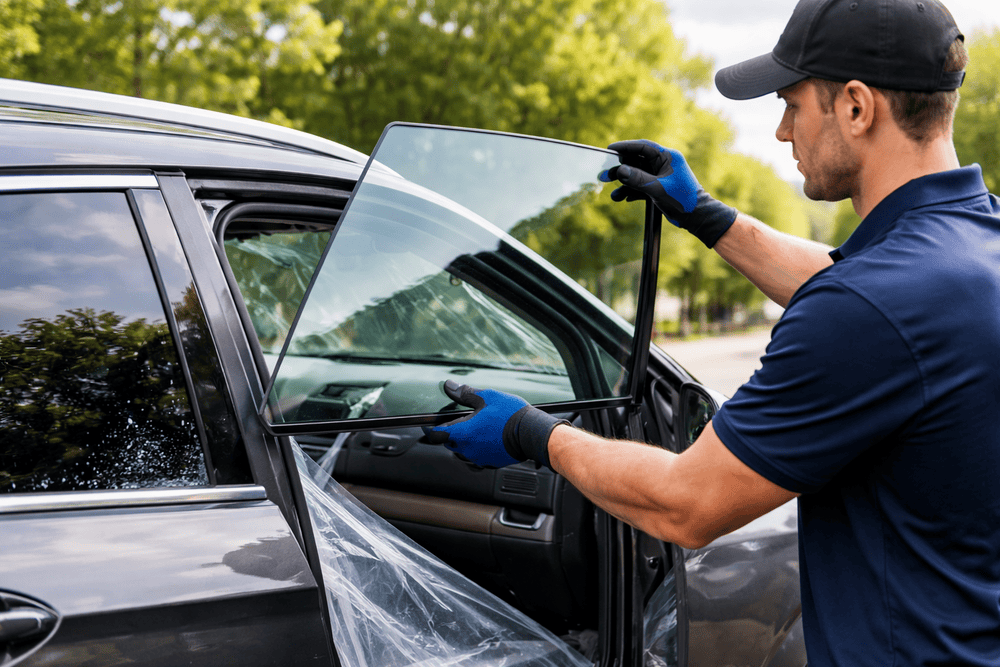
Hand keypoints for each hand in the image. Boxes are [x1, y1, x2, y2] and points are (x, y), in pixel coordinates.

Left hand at [426, 380, 568, 468]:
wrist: (532, 433)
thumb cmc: (511, 414)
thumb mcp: (487, 396)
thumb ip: (465, 393)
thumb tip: (449, 386)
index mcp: (463, 432)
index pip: (436, 435)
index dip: (430, 429)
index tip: (428, 425)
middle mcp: (468, 449)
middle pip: (449, 442)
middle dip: (451, 432)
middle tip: (461, 419)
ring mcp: (479, 457)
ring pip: (463, 450)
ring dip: (465, 440)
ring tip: (478, 427)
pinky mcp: (489, 462)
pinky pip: (476, 455)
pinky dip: (477, 447)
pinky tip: (488, 436)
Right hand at [599, 139, 736, 247]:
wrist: (697, 218)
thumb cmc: (683, 200)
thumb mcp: (657, 189)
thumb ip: (638, 179)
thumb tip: (619, 170)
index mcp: (668, 157)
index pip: (643, 147)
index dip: (625, 147)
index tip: (610, 149)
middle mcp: (664, 164)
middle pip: (637, 162)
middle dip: (621, 169)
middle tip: (605, 175)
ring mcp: (661, 176)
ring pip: (637, 176)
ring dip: (625, 185)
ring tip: (614, 196)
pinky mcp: (659, 188)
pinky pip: (641, 186)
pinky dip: (632, 192)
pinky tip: (624, 198)